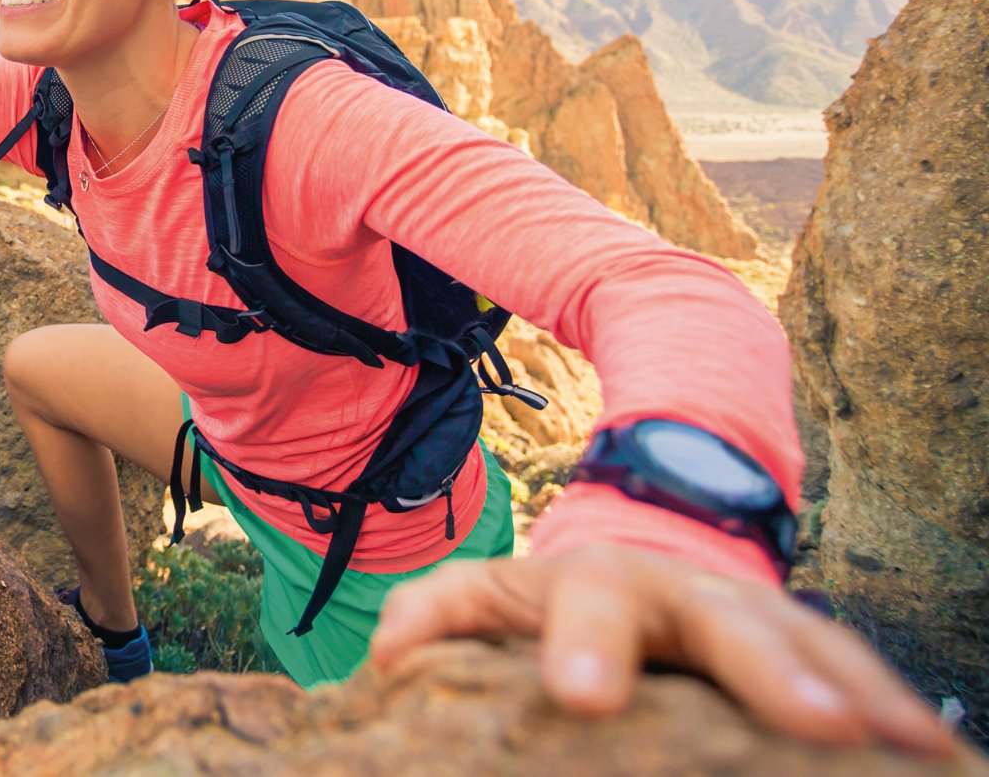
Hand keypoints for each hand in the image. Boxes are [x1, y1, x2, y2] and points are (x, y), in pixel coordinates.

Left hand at [367, 544, 956, 758]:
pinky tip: (937, 759)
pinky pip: (855, 674)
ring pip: (810, 642)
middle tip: (813, 729)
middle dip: (767, 672)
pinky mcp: (802, 649)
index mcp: (592, 581)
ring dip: (857, 694)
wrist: (636, 559)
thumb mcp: (487, 600)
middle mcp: (683, 590)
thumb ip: (436, 617)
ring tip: (903, 750)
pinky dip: (895, 710)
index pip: (586, 602)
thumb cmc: (549, 606)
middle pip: (727, 620)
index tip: (581, 695)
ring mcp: (750, 615)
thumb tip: (382, 657)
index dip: (586, 644)